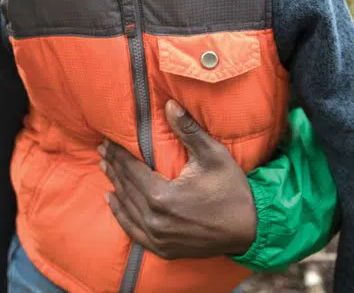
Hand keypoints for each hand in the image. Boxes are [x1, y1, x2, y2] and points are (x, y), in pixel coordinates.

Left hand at [100, 100, 256, 259]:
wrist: (251, 229)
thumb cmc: (232, 190)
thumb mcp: (212, 156)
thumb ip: (187, 131)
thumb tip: (169, 104)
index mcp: (162, 196)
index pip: (131, 170)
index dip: (118, 154)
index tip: (107, 140)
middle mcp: (155, 220)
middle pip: (126, 187)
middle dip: (113, 166)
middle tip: (102, 150)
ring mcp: (158, 238)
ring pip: (127, 208)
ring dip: (114, 186)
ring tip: (104, 167)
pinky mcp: (163, 249)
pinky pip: (133, 230)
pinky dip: (121, 214)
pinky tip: (112, 201)